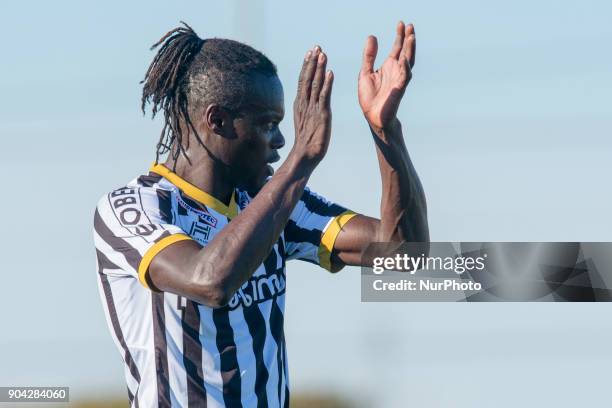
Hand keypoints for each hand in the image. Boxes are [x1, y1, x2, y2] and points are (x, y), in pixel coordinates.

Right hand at [292, 46, 333, 165]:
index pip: (303, 80)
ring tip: (323, 54)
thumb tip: (307, 102)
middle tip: (316, 46)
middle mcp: (305, 104)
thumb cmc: (306, 142)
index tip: (310, 52)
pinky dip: (327, 83)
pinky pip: (324, 96)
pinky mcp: (322, 115)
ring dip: (319, 68)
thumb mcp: (305, 122)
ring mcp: (313, 109)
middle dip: (312, 61)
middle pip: (307, 78)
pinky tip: (330, 73)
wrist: (304, 156)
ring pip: (315, 84)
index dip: (307, 65)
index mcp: (300, 104)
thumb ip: (306, 110)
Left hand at [358, 22, 415, 130]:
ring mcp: (398, 80)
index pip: (397, 48)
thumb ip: (369, 56)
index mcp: (388, 67)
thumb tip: (372, 36)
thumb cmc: (370, 97)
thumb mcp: (365, 72)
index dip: (400, 36)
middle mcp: (396, 71)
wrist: (373, 117)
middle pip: (405, 52)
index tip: (402, 23)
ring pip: (407, 62)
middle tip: (410, 25)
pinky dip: (405, 68)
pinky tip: (404, 59)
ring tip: (411, 37)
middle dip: (408, 39)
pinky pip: (403, 77)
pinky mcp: (398, 90)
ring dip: (410, 50)